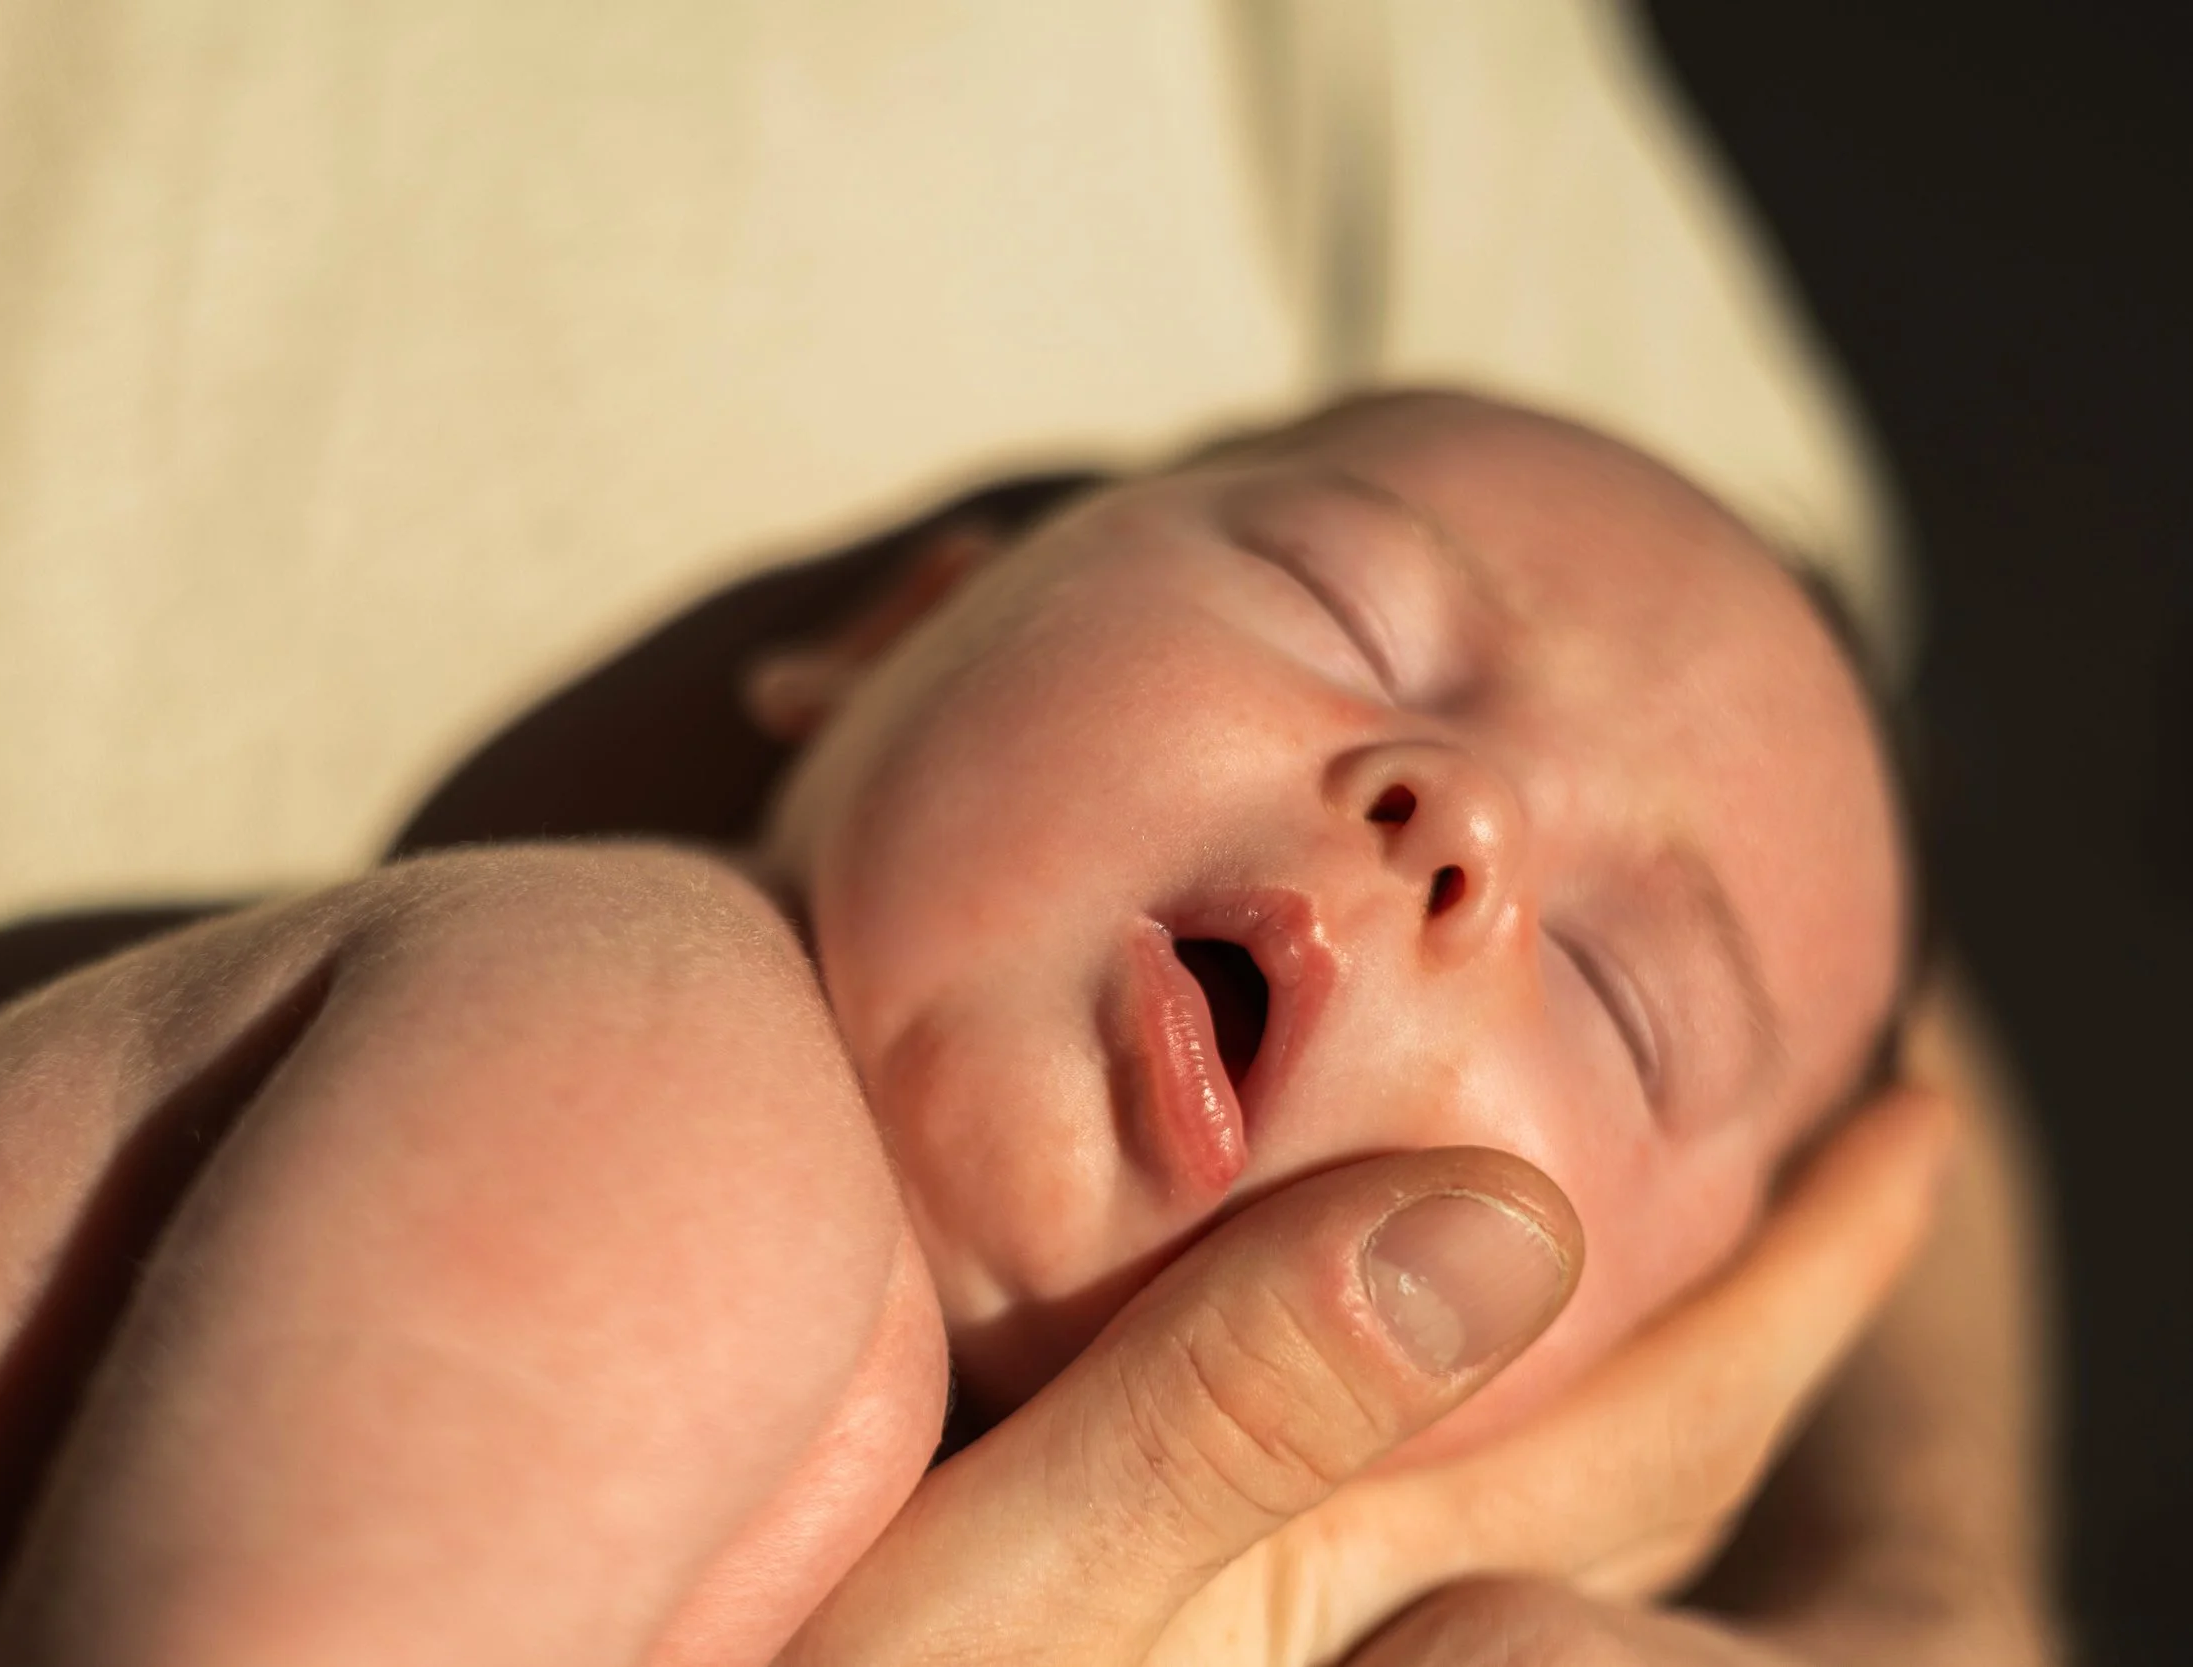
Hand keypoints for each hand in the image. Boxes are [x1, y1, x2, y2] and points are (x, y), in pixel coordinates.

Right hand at [780, 1084, 1950, 1666]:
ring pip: (1489, 1427)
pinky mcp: (1130, 1564)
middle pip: (1613, 1431)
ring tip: (1631, 1144)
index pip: (1656, 1419)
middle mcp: (1314, 1587)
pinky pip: (1342, 1421)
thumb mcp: (995, 1599)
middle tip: (1825, 1115)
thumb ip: (1235, 1409)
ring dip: (1592, 1295)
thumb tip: (1512, 1219)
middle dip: (1743, 1276)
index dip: (1811, 1272)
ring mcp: (1228, 1587)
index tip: (1921, 1115)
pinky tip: (1352, 1231)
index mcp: (1324, 1574)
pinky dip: (1398, 1306)